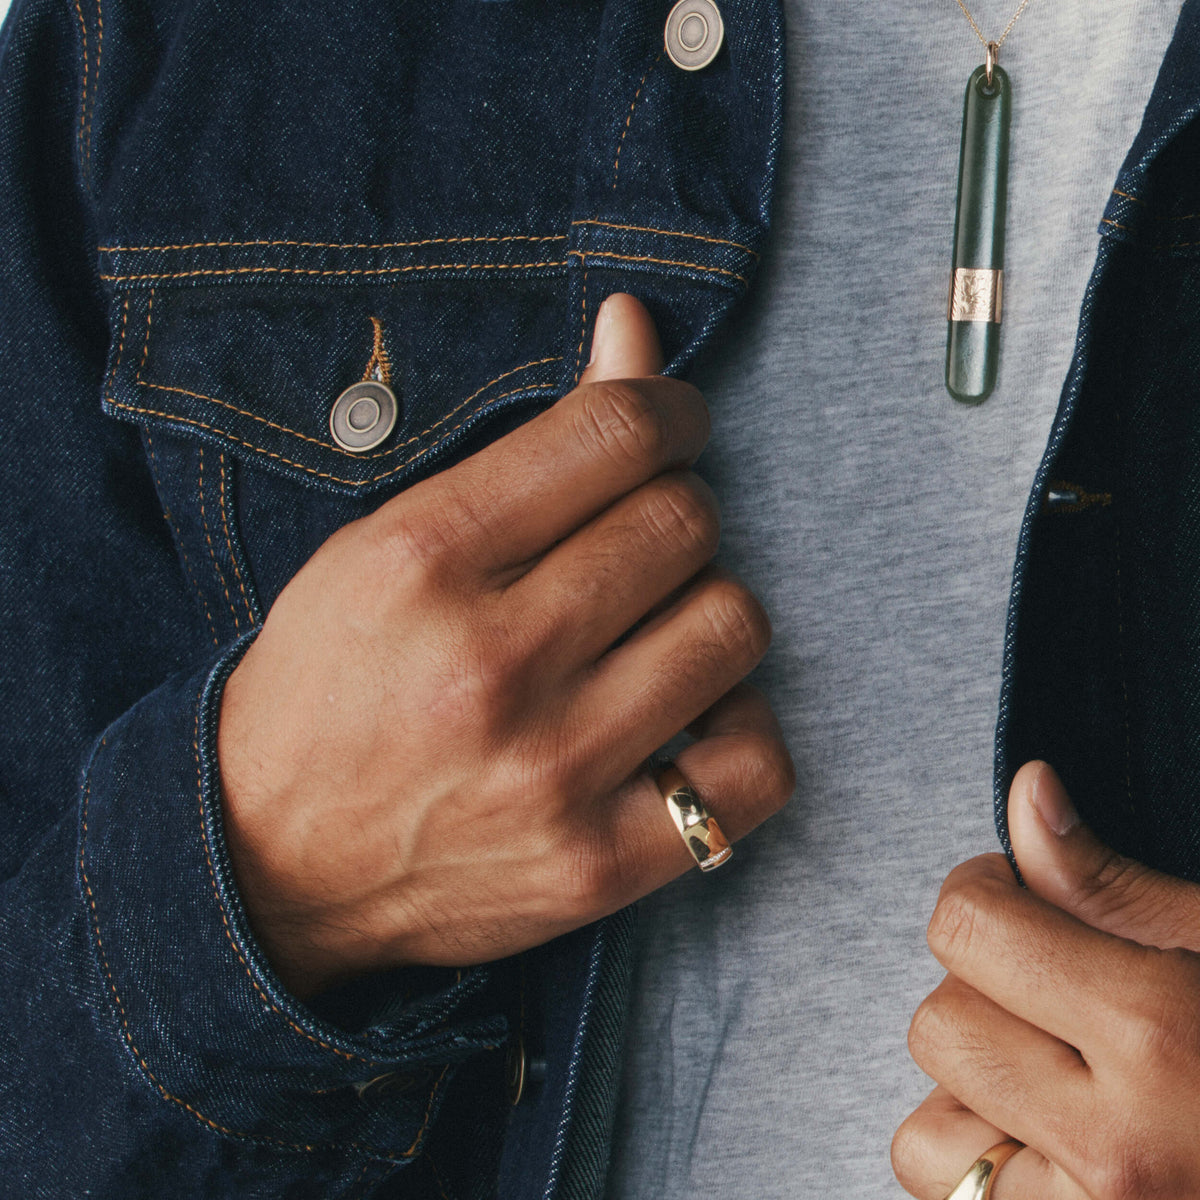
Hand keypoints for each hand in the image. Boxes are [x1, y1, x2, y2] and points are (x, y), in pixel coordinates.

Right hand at [217, 294, 793, 996]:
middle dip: (676, 511)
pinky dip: (743, 728)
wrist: (270, 865)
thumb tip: (632, 329)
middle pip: (685, 522)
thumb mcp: (384, 543)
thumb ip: (522, 445)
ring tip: (654, 630)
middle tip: (637, 544)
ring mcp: (550, 772)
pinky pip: (753, 770)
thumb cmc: (327, 686)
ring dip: (708, 609)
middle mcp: (491, 663)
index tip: (670, 428)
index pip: (616, 432)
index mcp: (423, 560)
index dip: (669, 411)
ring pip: (733, 625)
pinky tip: (694, 716)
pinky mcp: (595, 865)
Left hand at [892, 761, 1199, 1198]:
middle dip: (983, 994)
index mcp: (1166, 1037)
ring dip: (975, 1096)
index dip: (985, 895)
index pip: (968, 927)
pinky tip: (1058, 1148)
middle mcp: (1119, 1152)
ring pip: (929, 1132)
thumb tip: (1028, 793)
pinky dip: (986, 1169)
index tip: (1019, 900)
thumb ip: (1114, 887)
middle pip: (940, 1024)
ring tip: (1059, 1084)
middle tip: (1054, 995)